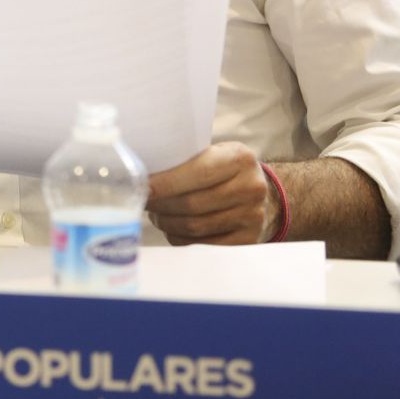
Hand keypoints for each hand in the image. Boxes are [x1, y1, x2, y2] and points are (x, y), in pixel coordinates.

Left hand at [146, 141, 276, 244]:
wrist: (257, 189)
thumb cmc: (222, 167)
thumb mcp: (212, 153)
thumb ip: (185, 160)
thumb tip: (141, 175)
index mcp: (239, 158)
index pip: (197, 173)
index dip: (165, 183)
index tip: (142, 187)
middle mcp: (251, 187)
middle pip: (192, 204)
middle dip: (160, 205)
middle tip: (144, 202)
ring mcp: (253, 216)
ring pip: (195, 227)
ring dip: (167, 223)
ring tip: (156, 215)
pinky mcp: (249, 240)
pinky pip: (204, 245)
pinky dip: (180, 238)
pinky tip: (171, 229)